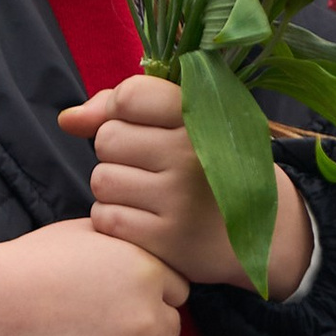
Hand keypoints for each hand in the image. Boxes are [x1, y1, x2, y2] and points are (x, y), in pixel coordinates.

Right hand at [0, 217, 187, 335]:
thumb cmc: (30, 263)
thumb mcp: (85, 231)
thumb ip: (125, 240)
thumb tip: (140, 241)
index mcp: (148, 272)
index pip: (178, 294)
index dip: (149, 297)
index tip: (117, 301)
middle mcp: (148, 316)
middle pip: (169, 333)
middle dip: (143, 331)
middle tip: (101, 329)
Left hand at [60, 73, 314, 296]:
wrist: (269, 232)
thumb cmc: (214, 166)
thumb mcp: (189, 123)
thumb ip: (123, 107)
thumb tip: (67, 119)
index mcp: (204, 115)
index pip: (130, 95)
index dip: (121, 109)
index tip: (140, 123)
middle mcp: (193, 153)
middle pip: (107, 139)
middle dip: (117, 153)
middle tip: (149, 166)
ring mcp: (181, 199)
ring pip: (101, 180)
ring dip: (114, 189)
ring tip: (149, 194)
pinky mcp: (168, 240)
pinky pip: (106, 218)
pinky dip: (116, 221)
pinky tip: (145, 220)